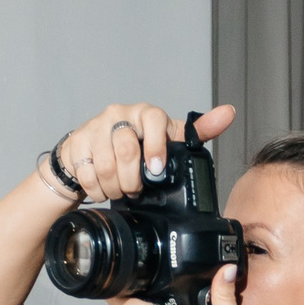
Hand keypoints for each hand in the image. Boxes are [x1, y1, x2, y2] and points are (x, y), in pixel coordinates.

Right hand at [55, 103, 234, 204]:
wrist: (91, 149)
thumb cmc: (135, 144)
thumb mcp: (167, 138)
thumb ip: (196, 131)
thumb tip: (228, 113)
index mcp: (143, 113)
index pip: (153, 119)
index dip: (156, 145)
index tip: (156, 169)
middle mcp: (118, 115)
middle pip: (126, 148)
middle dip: (132, 178)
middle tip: (135, 190)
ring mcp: (94, 128)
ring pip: (106, 164)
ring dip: (115, 187)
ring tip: (120, 191)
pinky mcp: (75, 143)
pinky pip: (87, 173)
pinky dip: (96, 189)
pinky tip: (102, 189)